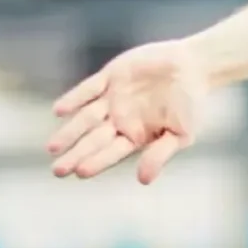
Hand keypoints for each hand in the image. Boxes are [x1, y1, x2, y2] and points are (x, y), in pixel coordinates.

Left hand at [48, 39, 210, 183]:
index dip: (96, 162)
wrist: (194, 66)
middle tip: (58, 171)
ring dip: (69, 132)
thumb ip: (160, 154)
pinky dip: (74, 98)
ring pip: (86, 117)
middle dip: (75, 155)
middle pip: (93, 140)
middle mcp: (120, 119)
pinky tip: (59, 111)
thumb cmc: (191, 104)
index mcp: (135, 136)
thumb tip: (143, 180)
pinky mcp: (111, 76)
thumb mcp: (181, 134)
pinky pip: (88, 89)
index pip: (111, 153)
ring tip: (52, 147)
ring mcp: (113, 98)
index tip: (80, 173)